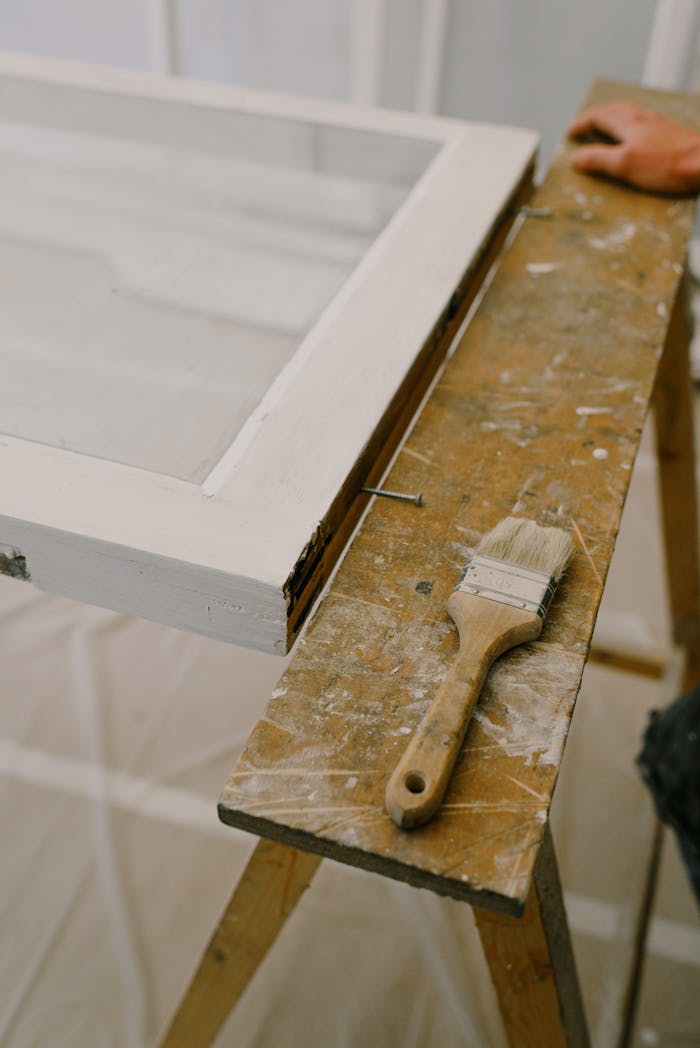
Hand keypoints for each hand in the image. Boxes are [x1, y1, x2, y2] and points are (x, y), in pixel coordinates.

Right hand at [568, 101, 699, 193]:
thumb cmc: (665, 164)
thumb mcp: (624, 164)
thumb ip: (598, 159)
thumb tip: (575, 157)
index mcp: (627, 122)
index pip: (597, 116)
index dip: (581, 124)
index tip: (570, 134)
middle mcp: (641, 118)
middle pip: (612, 110)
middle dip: (594, 117)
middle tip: (583, 128)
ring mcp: (656, 125)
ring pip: (627, 115)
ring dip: (611, 120)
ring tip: (603, 130)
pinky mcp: (667, 134)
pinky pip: (639, 124)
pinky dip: (626, 127)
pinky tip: (631, 138)